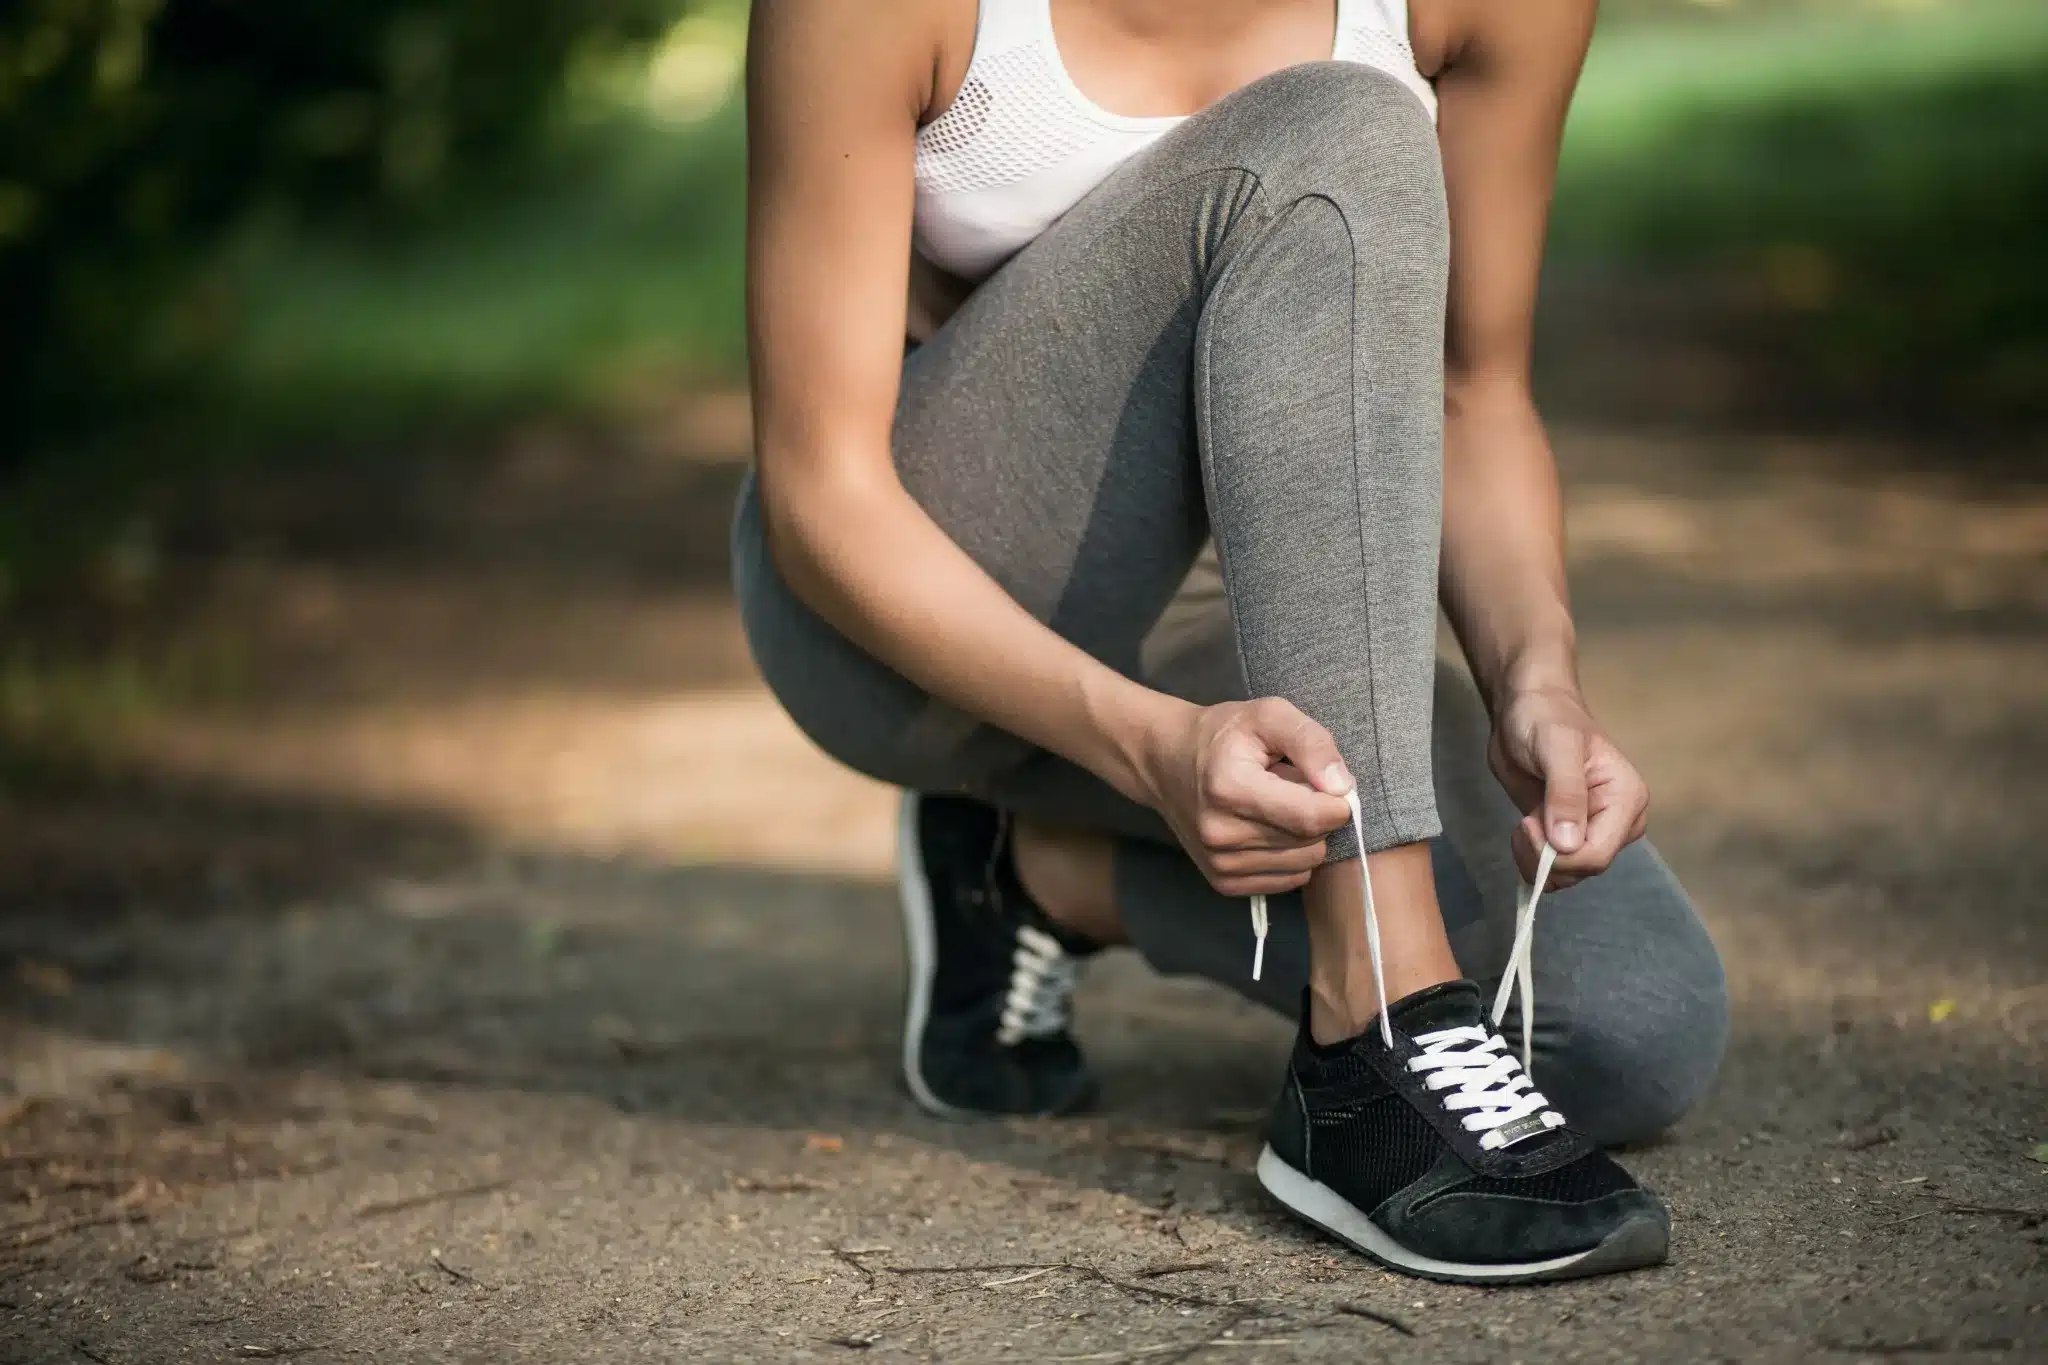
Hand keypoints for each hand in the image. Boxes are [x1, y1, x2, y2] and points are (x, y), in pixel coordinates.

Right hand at [1137, 698, 1353, 896]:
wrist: (1165, 761)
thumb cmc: (1223, 734)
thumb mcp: (1269, 715)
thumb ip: (1311, 743)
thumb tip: (1343, 787)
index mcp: (1231, 788)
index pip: (1312, 816)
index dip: (1337, 801)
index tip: (1329, 782)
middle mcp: (1221, 833)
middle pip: (1312, 842)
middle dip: (1317, 814)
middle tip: (1294, 788)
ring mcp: (1219, 863)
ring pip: (1305, 864)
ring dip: (1304, 837)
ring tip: (1277, 807)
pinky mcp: (1223, 882)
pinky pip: (1288, 880)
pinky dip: (1291, 857)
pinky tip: (1269, 829)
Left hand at [1487, 685, 1649, 887]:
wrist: (1526, 709)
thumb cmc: (1546, 718)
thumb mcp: (1556, 748)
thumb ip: (1565, 794)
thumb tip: (1569, 844)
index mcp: (1627, 800)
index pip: (1598, 854)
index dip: (1560, 855)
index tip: (1528, 825)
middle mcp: (1617, 822)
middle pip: (1584, 868)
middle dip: (1545, 856)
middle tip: (1524, 823)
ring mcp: (1593, 831)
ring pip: (1569, 874)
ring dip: (1536, 860)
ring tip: (1523, 824)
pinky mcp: (1568, 835)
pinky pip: (1554, 868)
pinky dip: (1532, 860)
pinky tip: (1523, 832)